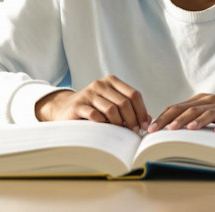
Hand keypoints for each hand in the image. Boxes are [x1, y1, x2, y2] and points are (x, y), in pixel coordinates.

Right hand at [34, 75, 150, 130]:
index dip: (142, 111)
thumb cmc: (93, 109)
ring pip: (111, 109)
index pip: (134, 94)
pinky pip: (96, 115)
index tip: (144, 125)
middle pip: (124, 103)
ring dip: (119, 123)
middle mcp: (100, 84)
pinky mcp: (78, 105)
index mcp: (111, 81)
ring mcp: (88, 93)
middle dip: (132, 120)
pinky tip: (105, 128)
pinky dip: (103, 124)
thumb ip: (129, 109)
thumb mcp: (112, 105)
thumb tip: (149, 120)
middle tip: (134, 132)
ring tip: (120, 132)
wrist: (65, 109)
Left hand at [149, 93, 214, 132]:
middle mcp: (212, 101)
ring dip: (195, 121)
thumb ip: (193, 116)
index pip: (177, 107)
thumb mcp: (211, 112)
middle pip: (188, 109)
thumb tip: (169, 128)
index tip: (150, 129)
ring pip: (208, 113)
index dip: (162, 117)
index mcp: (202, 100)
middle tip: (158, 131)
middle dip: (172, 120)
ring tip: (184, 130)